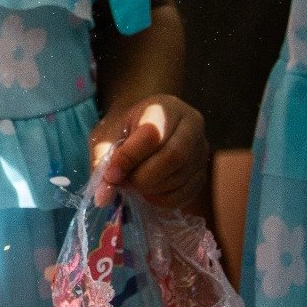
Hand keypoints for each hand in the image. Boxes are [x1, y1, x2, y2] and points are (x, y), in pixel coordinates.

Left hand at [89, 95, 208, 209]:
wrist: (145, 126)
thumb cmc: (125, 128)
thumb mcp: (107, 134)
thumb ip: (102, 160)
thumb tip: (103, 198)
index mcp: (166, 107)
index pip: (152, 134)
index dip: (129, 158)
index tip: (111, 173)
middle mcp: (191, 125)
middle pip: (173, 156)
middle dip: (142, 177)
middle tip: (125, 181)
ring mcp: (201, 150)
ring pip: (180, 177)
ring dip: (150, 189)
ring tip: (134, 182)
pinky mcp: (203, 172)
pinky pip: (185, 194)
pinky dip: (162, 199)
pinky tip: (149, 190)